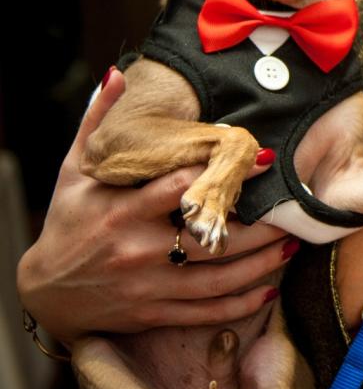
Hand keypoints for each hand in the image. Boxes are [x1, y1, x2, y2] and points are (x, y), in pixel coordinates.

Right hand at [16, 68, 295, 342]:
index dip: (222, 173)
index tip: (263, 158)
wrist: (42, 292)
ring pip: (215, 278)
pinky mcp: (152, 313)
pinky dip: (239, 305)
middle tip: (294, 209)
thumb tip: (117, 75)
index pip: (178, 188)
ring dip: (259, 264)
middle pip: (208, 236)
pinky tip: (268, 291)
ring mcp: (147, 286)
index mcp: (121, 211)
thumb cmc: (66, 223)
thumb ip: (97, 123)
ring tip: (292, 245)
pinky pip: (204, 312)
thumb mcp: (72, 172)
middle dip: (257, 225)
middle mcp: (137, 250)